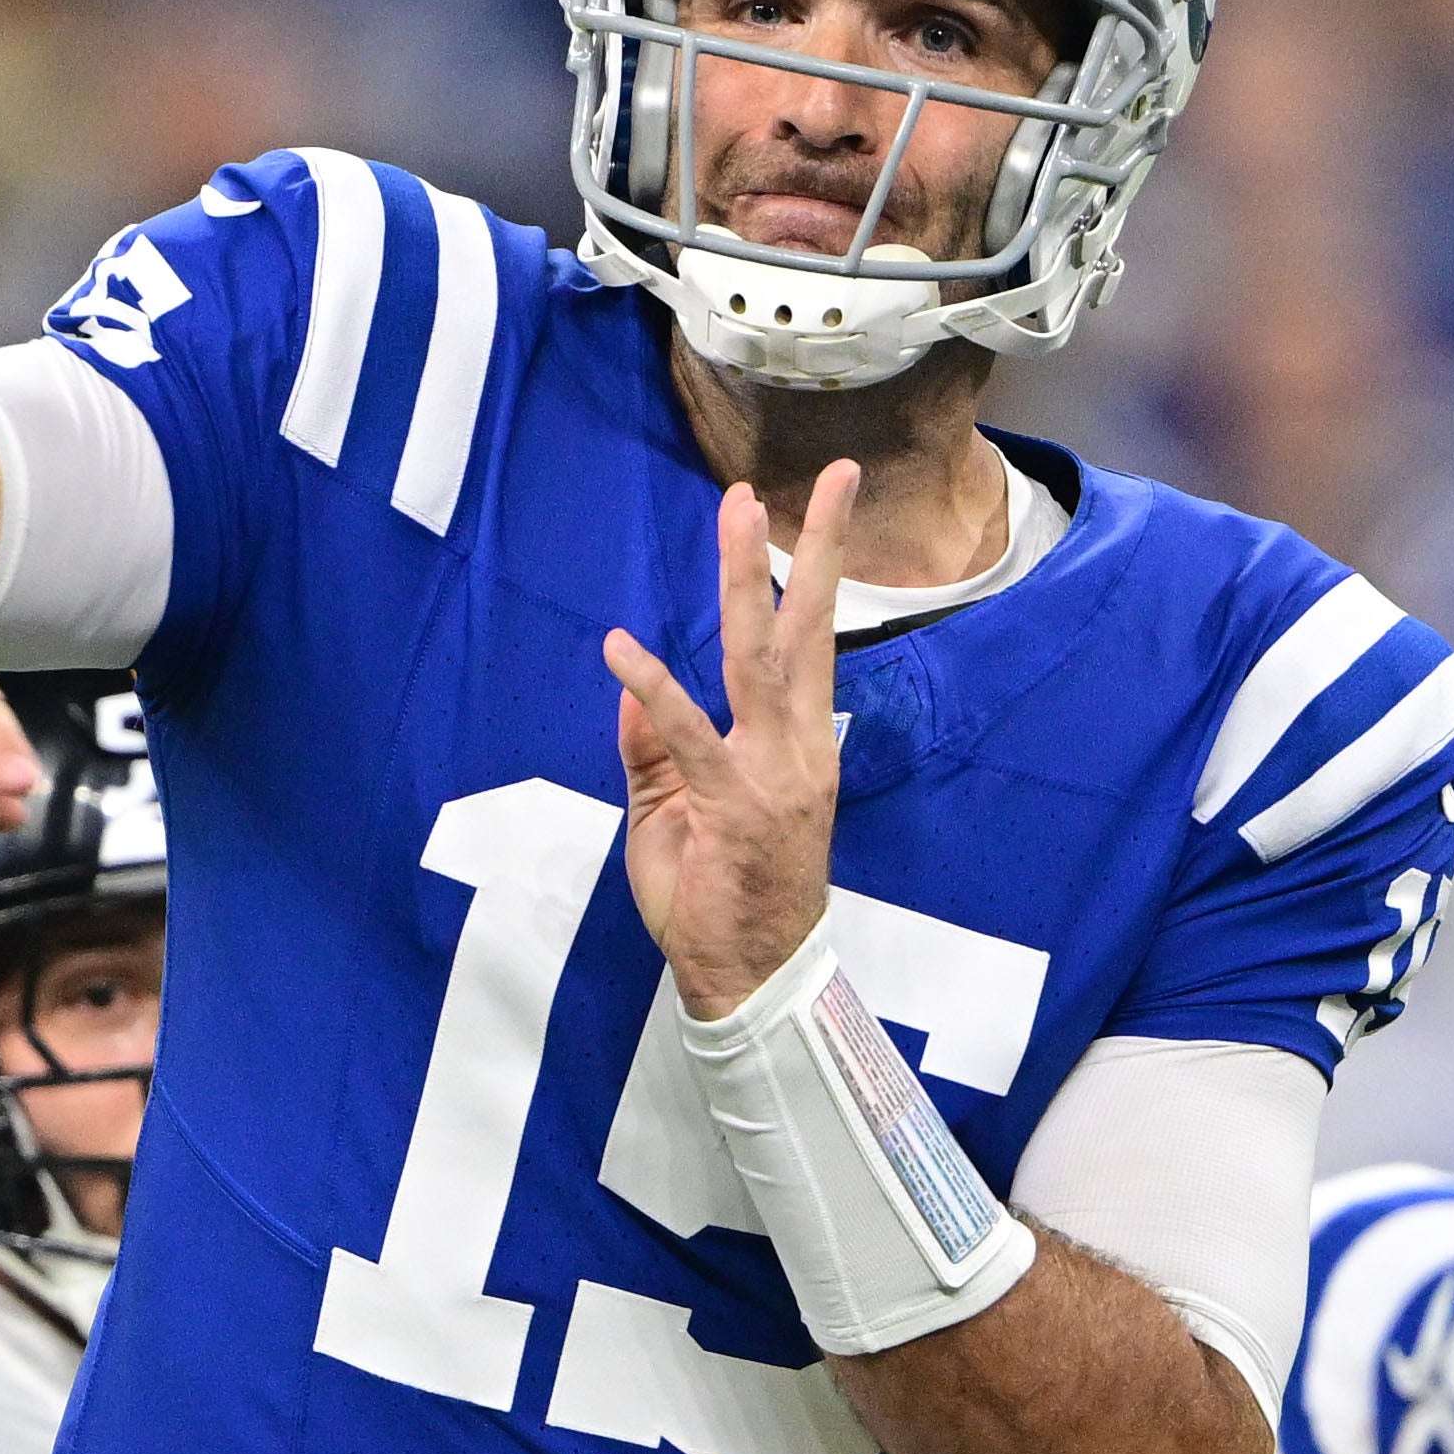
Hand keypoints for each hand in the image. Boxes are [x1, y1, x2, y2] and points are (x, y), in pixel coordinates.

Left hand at [600, 466, 852, 1016]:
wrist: (750, 978)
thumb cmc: (716, 899)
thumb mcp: (675, 811)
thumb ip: (655, 747)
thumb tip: (632, 684)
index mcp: (800, 745)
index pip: (808, 647)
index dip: (809, 578)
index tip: (807, 511)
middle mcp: (801, 746)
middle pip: (810, 630)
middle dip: (819, 548)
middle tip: (833, 476)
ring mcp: (775, 773)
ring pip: (763, 656)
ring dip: (749, 578)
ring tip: (742, 510)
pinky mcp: (734, 804)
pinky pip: (690, 734)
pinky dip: (654, 688)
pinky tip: (621, 647)